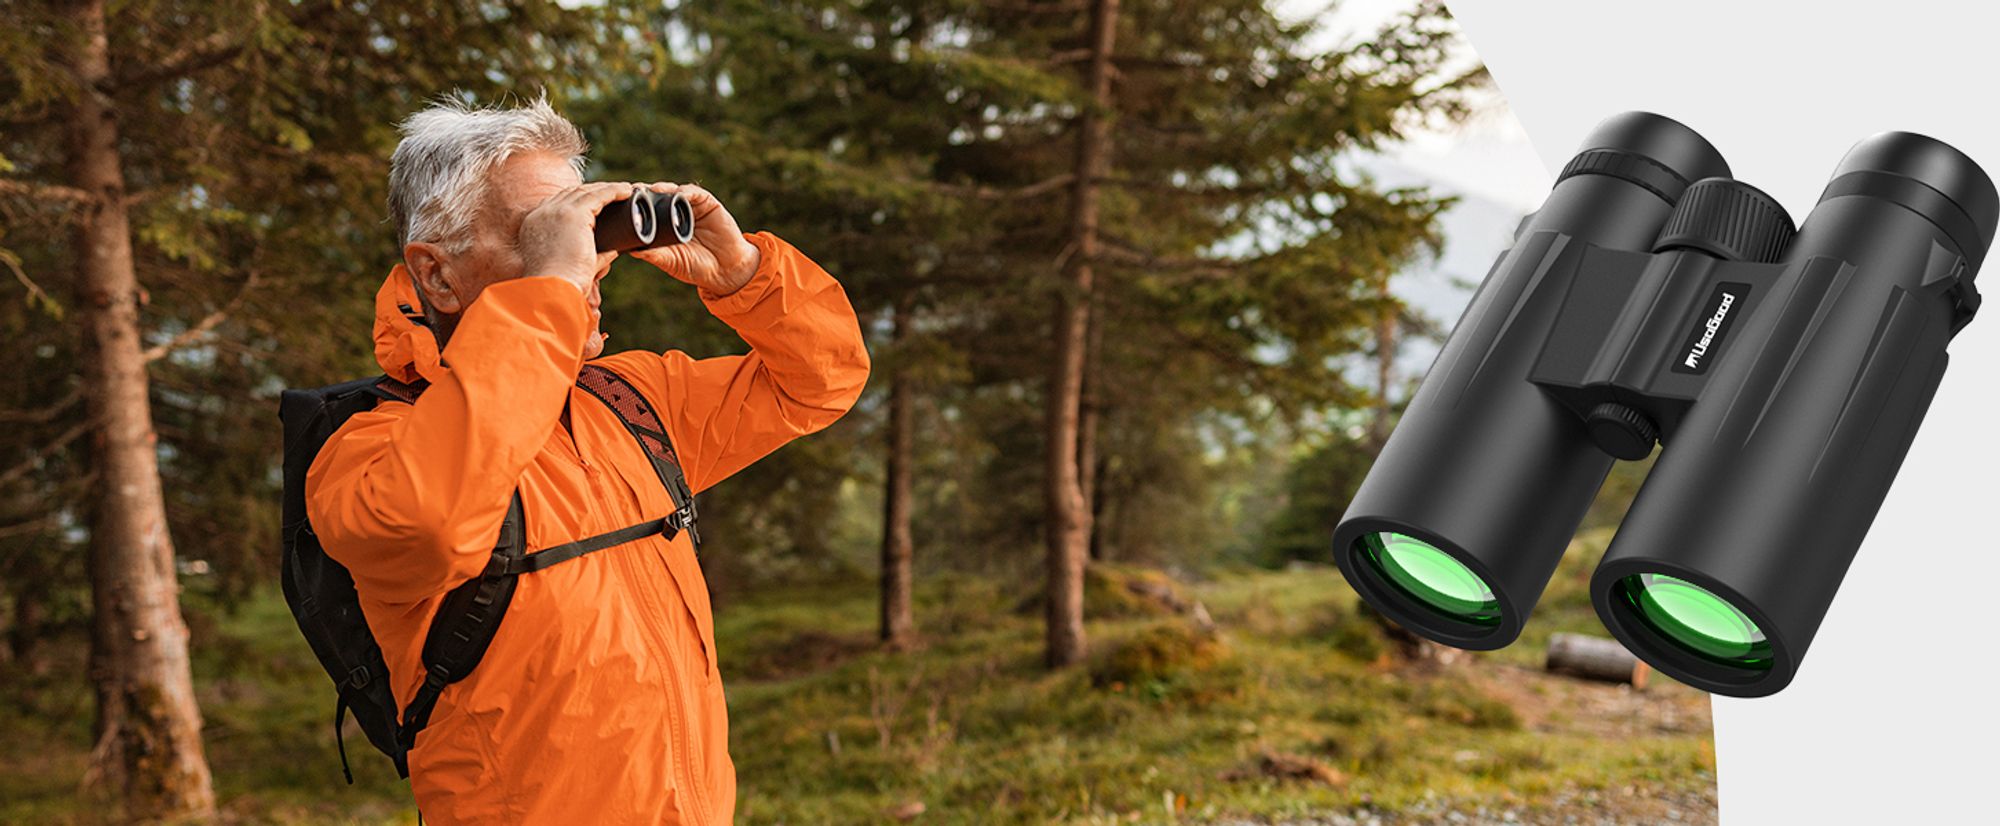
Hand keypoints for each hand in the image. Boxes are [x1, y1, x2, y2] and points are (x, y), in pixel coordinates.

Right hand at [517, 181, 635, 295]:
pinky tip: (627, 191)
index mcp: (533, 226)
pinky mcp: (573, 214)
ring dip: (606, 189)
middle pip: (571, 194)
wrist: (551, 290)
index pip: (558, 205)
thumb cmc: (562, 286)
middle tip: (615, 194)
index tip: (598, 205)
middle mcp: (541, 214)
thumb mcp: (575, 265)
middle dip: (594, 192)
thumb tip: (615, 250)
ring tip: (625, 191)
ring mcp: (555, 211)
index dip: (579, 202)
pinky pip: (598, 195)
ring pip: (585, 192)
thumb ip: (595, 256)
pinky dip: (614, 191)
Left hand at [629, 183, 761, 294]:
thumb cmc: (696, 267)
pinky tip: (677, 194)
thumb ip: (654, 254)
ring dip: (662, 188)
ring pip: (673, 191)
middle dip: (645, 192)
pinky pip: (694, 193)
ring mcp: (692, 206)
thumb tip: (630, 249)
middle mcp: (676, 212)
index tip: (621, 203)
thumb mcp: (671, 261)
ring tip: (652, 190)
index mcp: (664, 225)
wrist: (726, 271)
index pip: (646, 210)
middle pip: (657, 196)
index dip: (635, 205)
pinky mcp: (708, 203)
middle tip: (633, 191)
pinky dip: (685, 192)